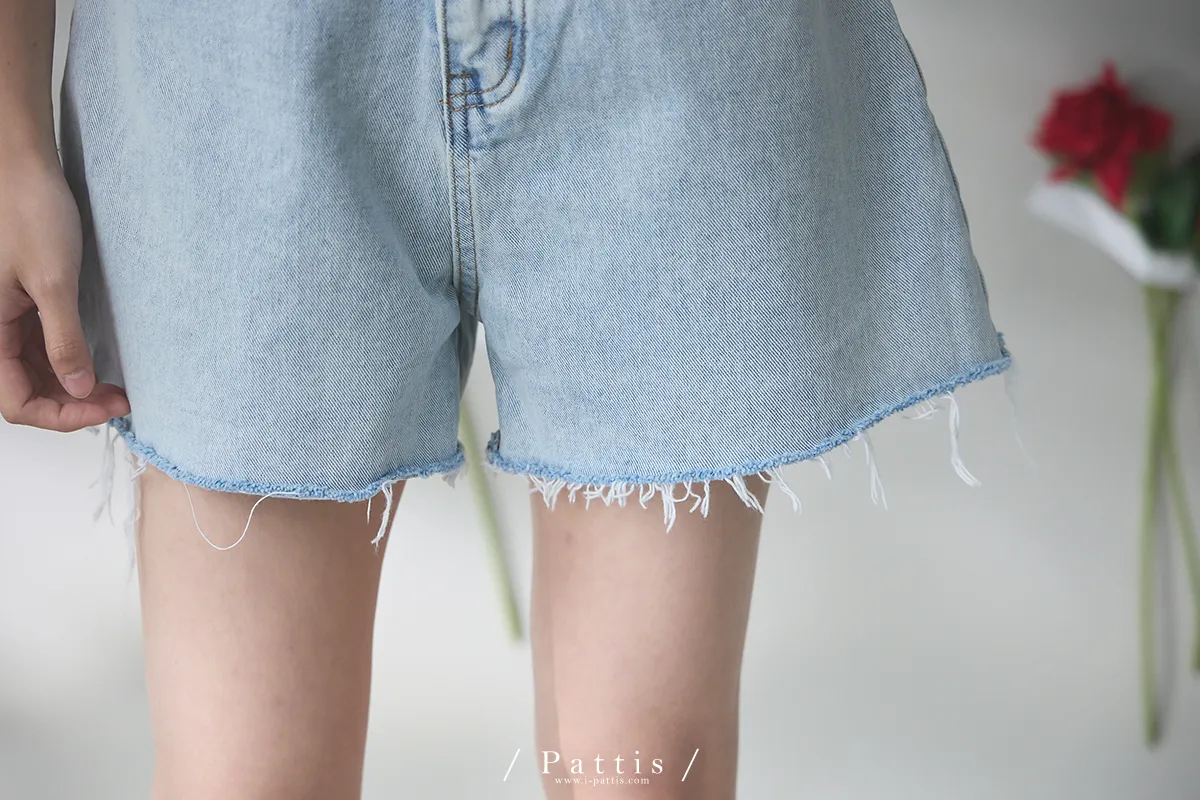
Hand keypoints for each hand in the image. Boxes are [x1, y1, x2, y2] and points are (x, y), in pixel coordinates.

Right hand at [0, 156, 129, 430]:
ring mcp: (3, 319)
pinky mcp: (17, 305)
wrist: (19, 167)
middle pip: (25, 392)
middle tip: (119, 401)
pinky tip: (96, 365)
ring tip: (114, 389)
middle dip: (72, 405)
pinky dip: (67, 363)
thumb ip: (63, 339)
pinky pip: (37, 349)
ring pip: (32, 374)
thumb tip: (79, 387)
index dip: (62, 416)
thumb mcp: (53, 281)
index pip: (16, 402)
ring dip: (72, 387)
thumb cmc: (28, 212)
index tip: (105, 409)